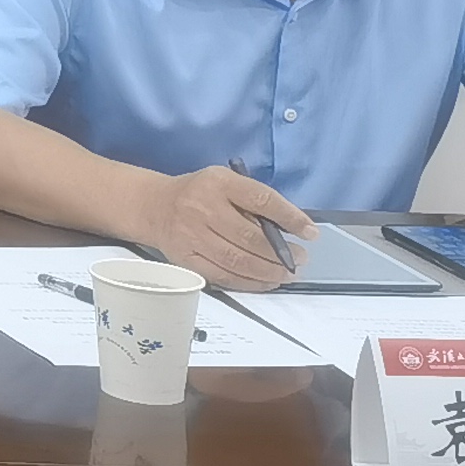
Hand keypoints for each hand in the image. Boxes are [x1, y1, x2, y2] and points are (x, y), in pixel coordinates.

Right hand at [140, 165, 309, 291]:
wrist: (154, 206)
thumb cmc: (199, 193)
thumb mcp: (224, 182)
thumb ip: (253, 201)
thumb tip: (289, 229)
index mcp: (217, 182)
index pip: (260, 199)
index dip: (289, 217)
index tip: (310, 232)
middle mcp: (202, 207)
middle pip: (250, 236)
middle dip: (282, 252)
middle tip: (301, 258)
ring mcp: (192, 235)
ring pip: (238, 260)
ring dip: (270, 271)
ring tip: (288, 273)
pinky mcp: (186, 258)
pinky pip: (223, 276)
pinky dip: (249, 283)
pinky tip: (266, 281)